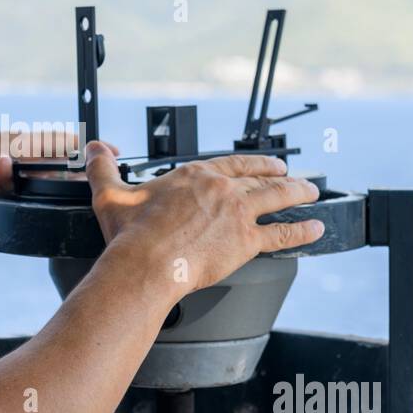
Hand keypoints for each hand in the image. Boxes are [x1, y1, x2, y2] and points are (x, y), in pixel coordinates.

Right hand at [82, 140, 323, 297]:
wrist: (145, 265)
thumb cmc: (129, 235)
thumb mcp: (110, 194)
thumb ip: (103, 167)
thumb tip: (96, 148)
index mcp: (194, 175)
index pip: (233, 163)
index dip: (254, 162)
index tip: (267, 163)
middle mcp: (221, 189)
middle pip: (261, 178)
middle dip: (283, 176)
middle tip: (296, 177)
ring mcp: (237, 214)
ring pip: (278, 198)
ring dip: (300, 194)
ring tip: (314, 193)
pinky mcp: (246, 241)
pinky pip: (283, 233)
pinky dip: (302, 230)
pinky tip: (316, 229)